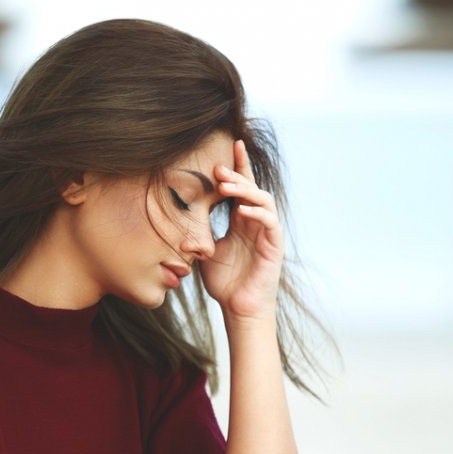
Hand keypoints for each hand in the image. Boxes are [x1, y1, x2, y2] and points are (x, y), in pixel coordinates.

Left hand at [199, 140, 283, 320]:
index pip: (242, 188)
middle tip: (219, 168)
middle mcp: (256, 223)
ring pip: (263, 200)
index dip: (238, 167)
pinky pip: (270, 222)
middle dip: (237, 175)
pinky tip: (241, 210)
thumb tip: (178, 220)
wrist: (239, 308)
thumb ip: (199, 233)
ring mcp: (267, 233)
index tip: (230, 145)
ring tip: (226, 186)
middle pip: (253, 188)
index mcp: (241, 221)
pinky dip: (257, 213)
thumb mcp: (206, 252)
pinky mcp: (274, 245)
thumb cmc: (225, 283)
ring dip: (246, 190)